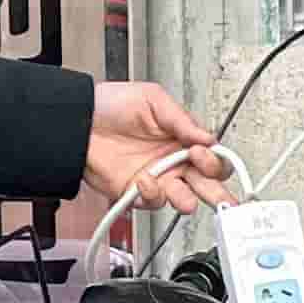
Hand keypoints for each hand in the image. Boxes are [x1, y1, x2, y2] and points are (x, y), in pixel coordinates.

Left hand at [85, 81, 234, 217]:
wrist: (77, 121)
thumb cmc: (111, 104)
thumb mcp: (152, 99)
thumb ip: (182, 119)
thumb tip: (208, 137)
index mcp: (183, 139)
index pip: (212, 157)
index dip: (214, 160)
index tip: (202, 153)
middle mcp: (173, 162)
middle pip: (206, 185)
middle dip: (219, 196)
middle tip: (225, 202)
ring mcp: (157, 178)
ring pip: (183, 200)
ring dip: (186, 199)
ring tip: (178, 188)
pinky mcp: (136, 192)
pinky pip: (153, 202)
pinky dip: (151, 193)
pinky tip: (144, 178)